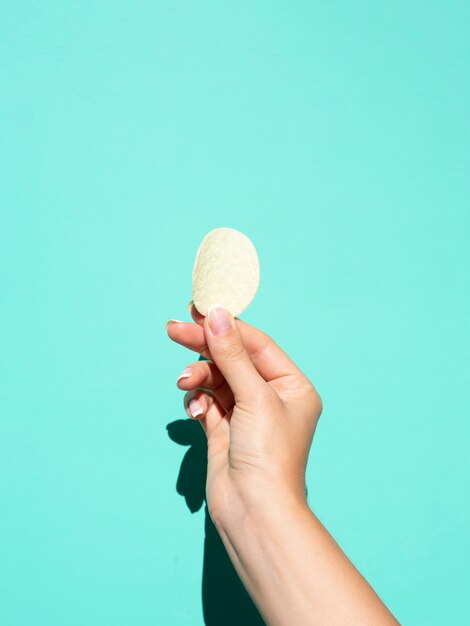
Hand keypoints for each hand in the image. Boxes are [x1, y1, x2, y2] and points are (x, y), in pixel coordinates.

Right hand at [166, 303, 321, 528]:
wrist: (253, 512)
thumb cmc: (268, 456)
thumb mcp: (254, 396)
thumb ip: (231, 353)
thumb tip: (216, 314)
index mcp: (291, 386)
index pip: (256, 344)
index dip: (227, 326)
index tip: (199, 310)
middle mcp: (271, 397)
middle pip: (233, 358)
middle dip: (204, 346)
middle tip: (174, 328)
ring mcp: (246, 414)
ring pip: (216, 379)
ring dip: (198, 377)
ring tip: (184, 383)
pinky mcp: (225, 429)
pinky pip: (206, 401)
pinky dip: (197, 400)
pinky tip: (195, 410)